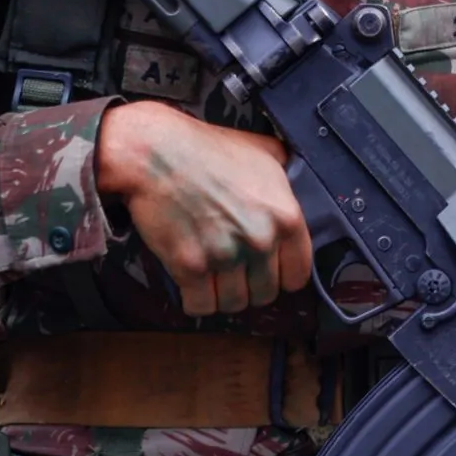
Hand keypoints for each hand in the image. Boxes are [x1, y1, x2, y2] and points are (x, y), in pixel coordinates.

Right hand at [96, 100, 313, 316]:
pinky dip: (195, 300)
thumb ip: (287, 176)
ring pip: (234, 304)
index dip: (281, 274)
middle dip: (250, 285)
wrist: (156, 152)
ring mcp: (226, 256)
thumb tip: (299, 184)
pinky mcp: (191, 267)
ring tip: (212, 276)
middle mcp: (261, 240)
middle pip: (265, 294)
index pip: (298, 275)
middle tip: (233, 269)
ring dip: (223, 295)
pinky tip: (192, 284)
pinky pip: (201, 307)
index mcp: (287, 216)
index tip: (265, 268)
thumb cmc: (209, 149)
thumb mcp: (263, 152)